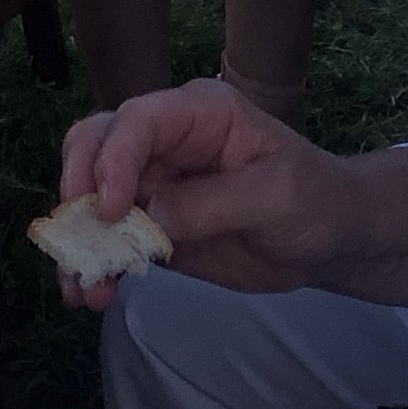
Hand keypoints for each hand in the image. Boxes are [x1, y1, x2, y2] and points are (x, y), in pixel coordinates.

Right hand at [51, 81, 363, 309]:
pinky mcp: (153, 226)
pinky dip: (94, 265)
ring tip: (81, 287)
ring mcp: (155, 182)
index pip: (138, 120)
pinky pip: (110, 240)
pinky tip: (91, 295)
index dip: (115, 159)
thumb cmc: (316, 200)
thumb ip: (213, 203)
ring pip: (92, 197)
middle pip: (96, 144)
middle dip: (78, 188)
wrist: (332, 241)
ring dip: (79, 240)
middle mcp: (166, 141)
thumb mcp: (276, 197)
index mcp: (199, 113)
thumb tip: (150, 219)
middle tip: (75, 236)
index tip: (113, 209)